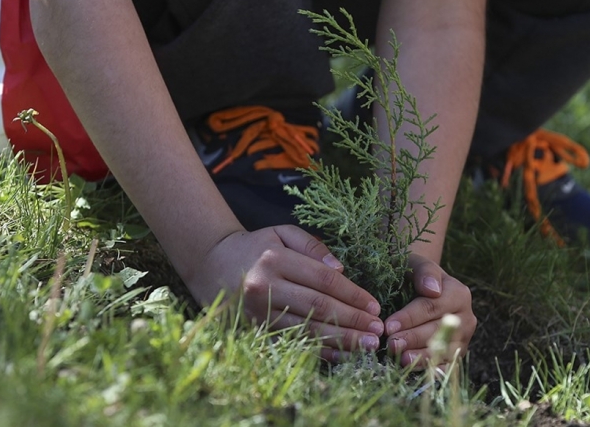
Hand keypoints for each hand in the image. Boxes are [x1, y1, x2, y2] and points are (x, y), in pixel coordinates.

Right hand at [190, 225, 384, 361]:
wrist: (211, 264)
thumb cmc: (256, 247)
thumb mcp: (282, 233)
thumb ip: (312, 246)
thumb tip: (341, 269)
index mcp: (274, 260)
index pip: (323, 280)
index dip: (352, 294)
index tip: (375, 306)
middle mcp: (264, 288)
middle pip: (318, 308)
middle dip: (352, 320)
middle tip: (378, 330)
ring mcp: (258, 313)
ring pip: (307, 330)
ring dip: (341, 340)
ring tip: (367, 346)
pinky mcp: (254, 331)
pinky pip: (292, 344)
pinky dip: (319, 352)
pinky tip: (342, 356)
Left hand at [384, 254, 476, 368]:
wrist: (421, 287)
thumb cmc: (414, 274)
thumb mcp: (416, 263)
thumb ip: (424, 271)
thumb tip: (432, 290)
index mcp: (459, 293)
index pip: (431, 308)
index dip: (409, 318)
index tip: (388, 326)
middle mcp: (466, 317)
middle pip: (437, 330)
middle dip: (412, 339)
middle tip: (390, 344)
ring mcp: (464, 338)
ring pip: (444, 351)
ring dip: (421, 357)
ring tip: (400, 359)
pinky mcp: (457, 354)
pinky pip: (447, 365)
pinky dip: (433, 370)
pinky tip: (416, 372)